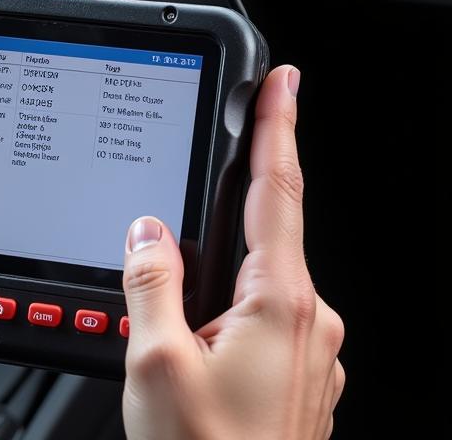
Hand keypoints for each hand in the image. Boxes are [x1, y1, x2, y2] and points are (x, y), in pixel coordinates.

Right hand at [121, 66, 344, 439]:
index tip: (282, 80)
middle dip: (212, 238)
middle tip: (169, 297)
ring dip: (210, 293)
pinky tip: (194, 363)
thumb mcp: (155, 365)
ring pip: (252, 288)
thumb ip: (150, 281)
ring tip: (172, 347)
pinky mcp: (299, 379)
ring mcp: (311, 355)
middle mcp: (309, 324)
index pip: (278, 189)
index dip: (277, 125)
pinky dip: (222, 321)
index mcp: (279, 305)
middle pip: (258, 242)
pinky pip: (258, 323)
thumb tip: (148, 232)